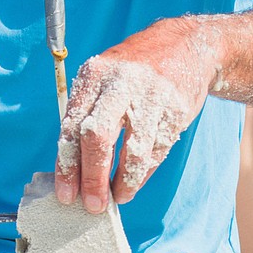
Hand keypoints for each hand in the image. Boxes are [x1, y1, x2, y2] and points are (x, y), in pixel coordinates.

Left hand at [55, 18, 218, 212]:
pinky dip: (142, 174)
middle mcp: (120, 83)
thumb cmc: (134, 72)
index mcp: (94, 75)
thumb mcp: (105, 79)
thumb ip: (88, 115)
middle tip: (91, 205)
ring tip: (116, 197)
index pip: (72, 126)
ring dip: (121, 182)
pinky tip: (132, 183)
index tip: (65, 194)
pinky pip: (156, 151)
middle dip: (92, 177)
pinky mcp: (176, 109)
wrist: (186, 47)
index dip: (67, 165)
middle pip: (97, 137)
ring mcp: (151, 95)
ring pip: (132, 151)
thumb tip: (73, 170)